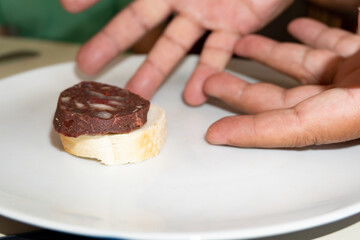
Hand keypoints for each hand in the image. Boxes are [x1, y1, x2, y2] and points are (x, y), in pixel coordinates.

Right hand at [60, 0, 292, 103]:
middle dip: (113, 46)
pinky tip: (193, 96)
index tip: (71, 19)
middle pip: (141, 26)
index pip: (128, 0)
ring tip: (139, 95)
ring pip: (176, 47)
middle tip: (86, 69)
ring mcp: (207, 14)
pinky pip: (219, 53)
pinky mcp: (237, 25)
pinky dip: (207, 74)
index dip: (97, 5)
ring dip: (156, 72)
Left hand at [204, 14, 359, 147]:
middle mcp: (355, 97)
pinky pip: (333, 48)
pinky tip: (296, 29)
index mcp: (358, 107)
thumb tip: (341, 25)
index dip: (250, 132)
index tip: (216, 134)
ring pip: (304, 69)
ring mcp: (359, 76)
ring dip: (271, 56)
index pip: (293, 127)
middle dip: (243, 91)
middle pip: (286, 100)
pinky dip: (311, 38)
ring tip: (241, 46)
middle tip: (211, 84)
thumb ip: (339, 46)